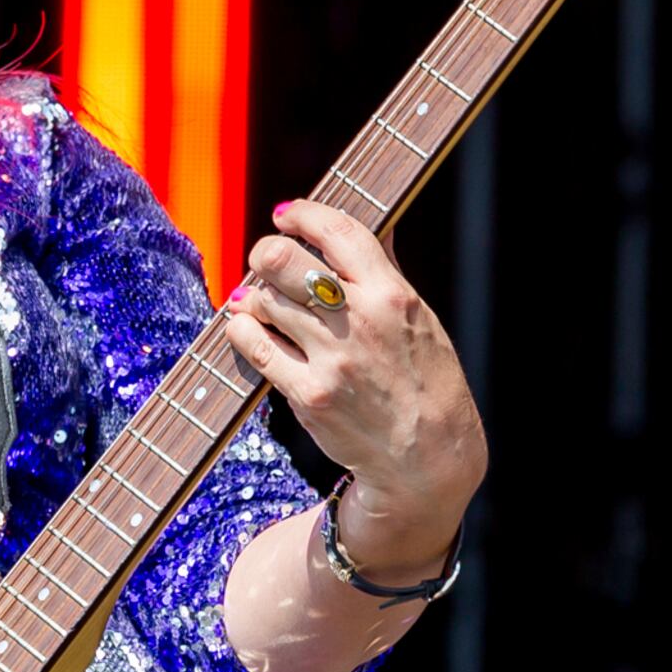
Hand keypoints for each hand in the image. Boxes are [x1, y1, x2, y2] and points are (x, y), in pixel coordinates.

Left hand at [224, 200, 487, 573]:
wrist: (428, 456)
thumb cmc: (425, 381)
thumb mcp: (419, 318)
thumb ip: (385, 270)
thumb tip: (372, 222)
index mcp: (393, 295)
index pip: (338, 231)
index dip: (302, 214)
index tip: (286, 214)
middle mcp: (360, 321)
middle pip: (281, 260)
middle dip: (264, 253)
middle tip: (265, 262)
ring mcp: (331, 359)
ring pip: (261, 301)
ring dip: (254, 296)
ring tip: (263, 303)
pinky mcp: (306, 394)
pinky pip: (252, 346)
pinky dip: (243, 330)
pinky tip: (250, 328)